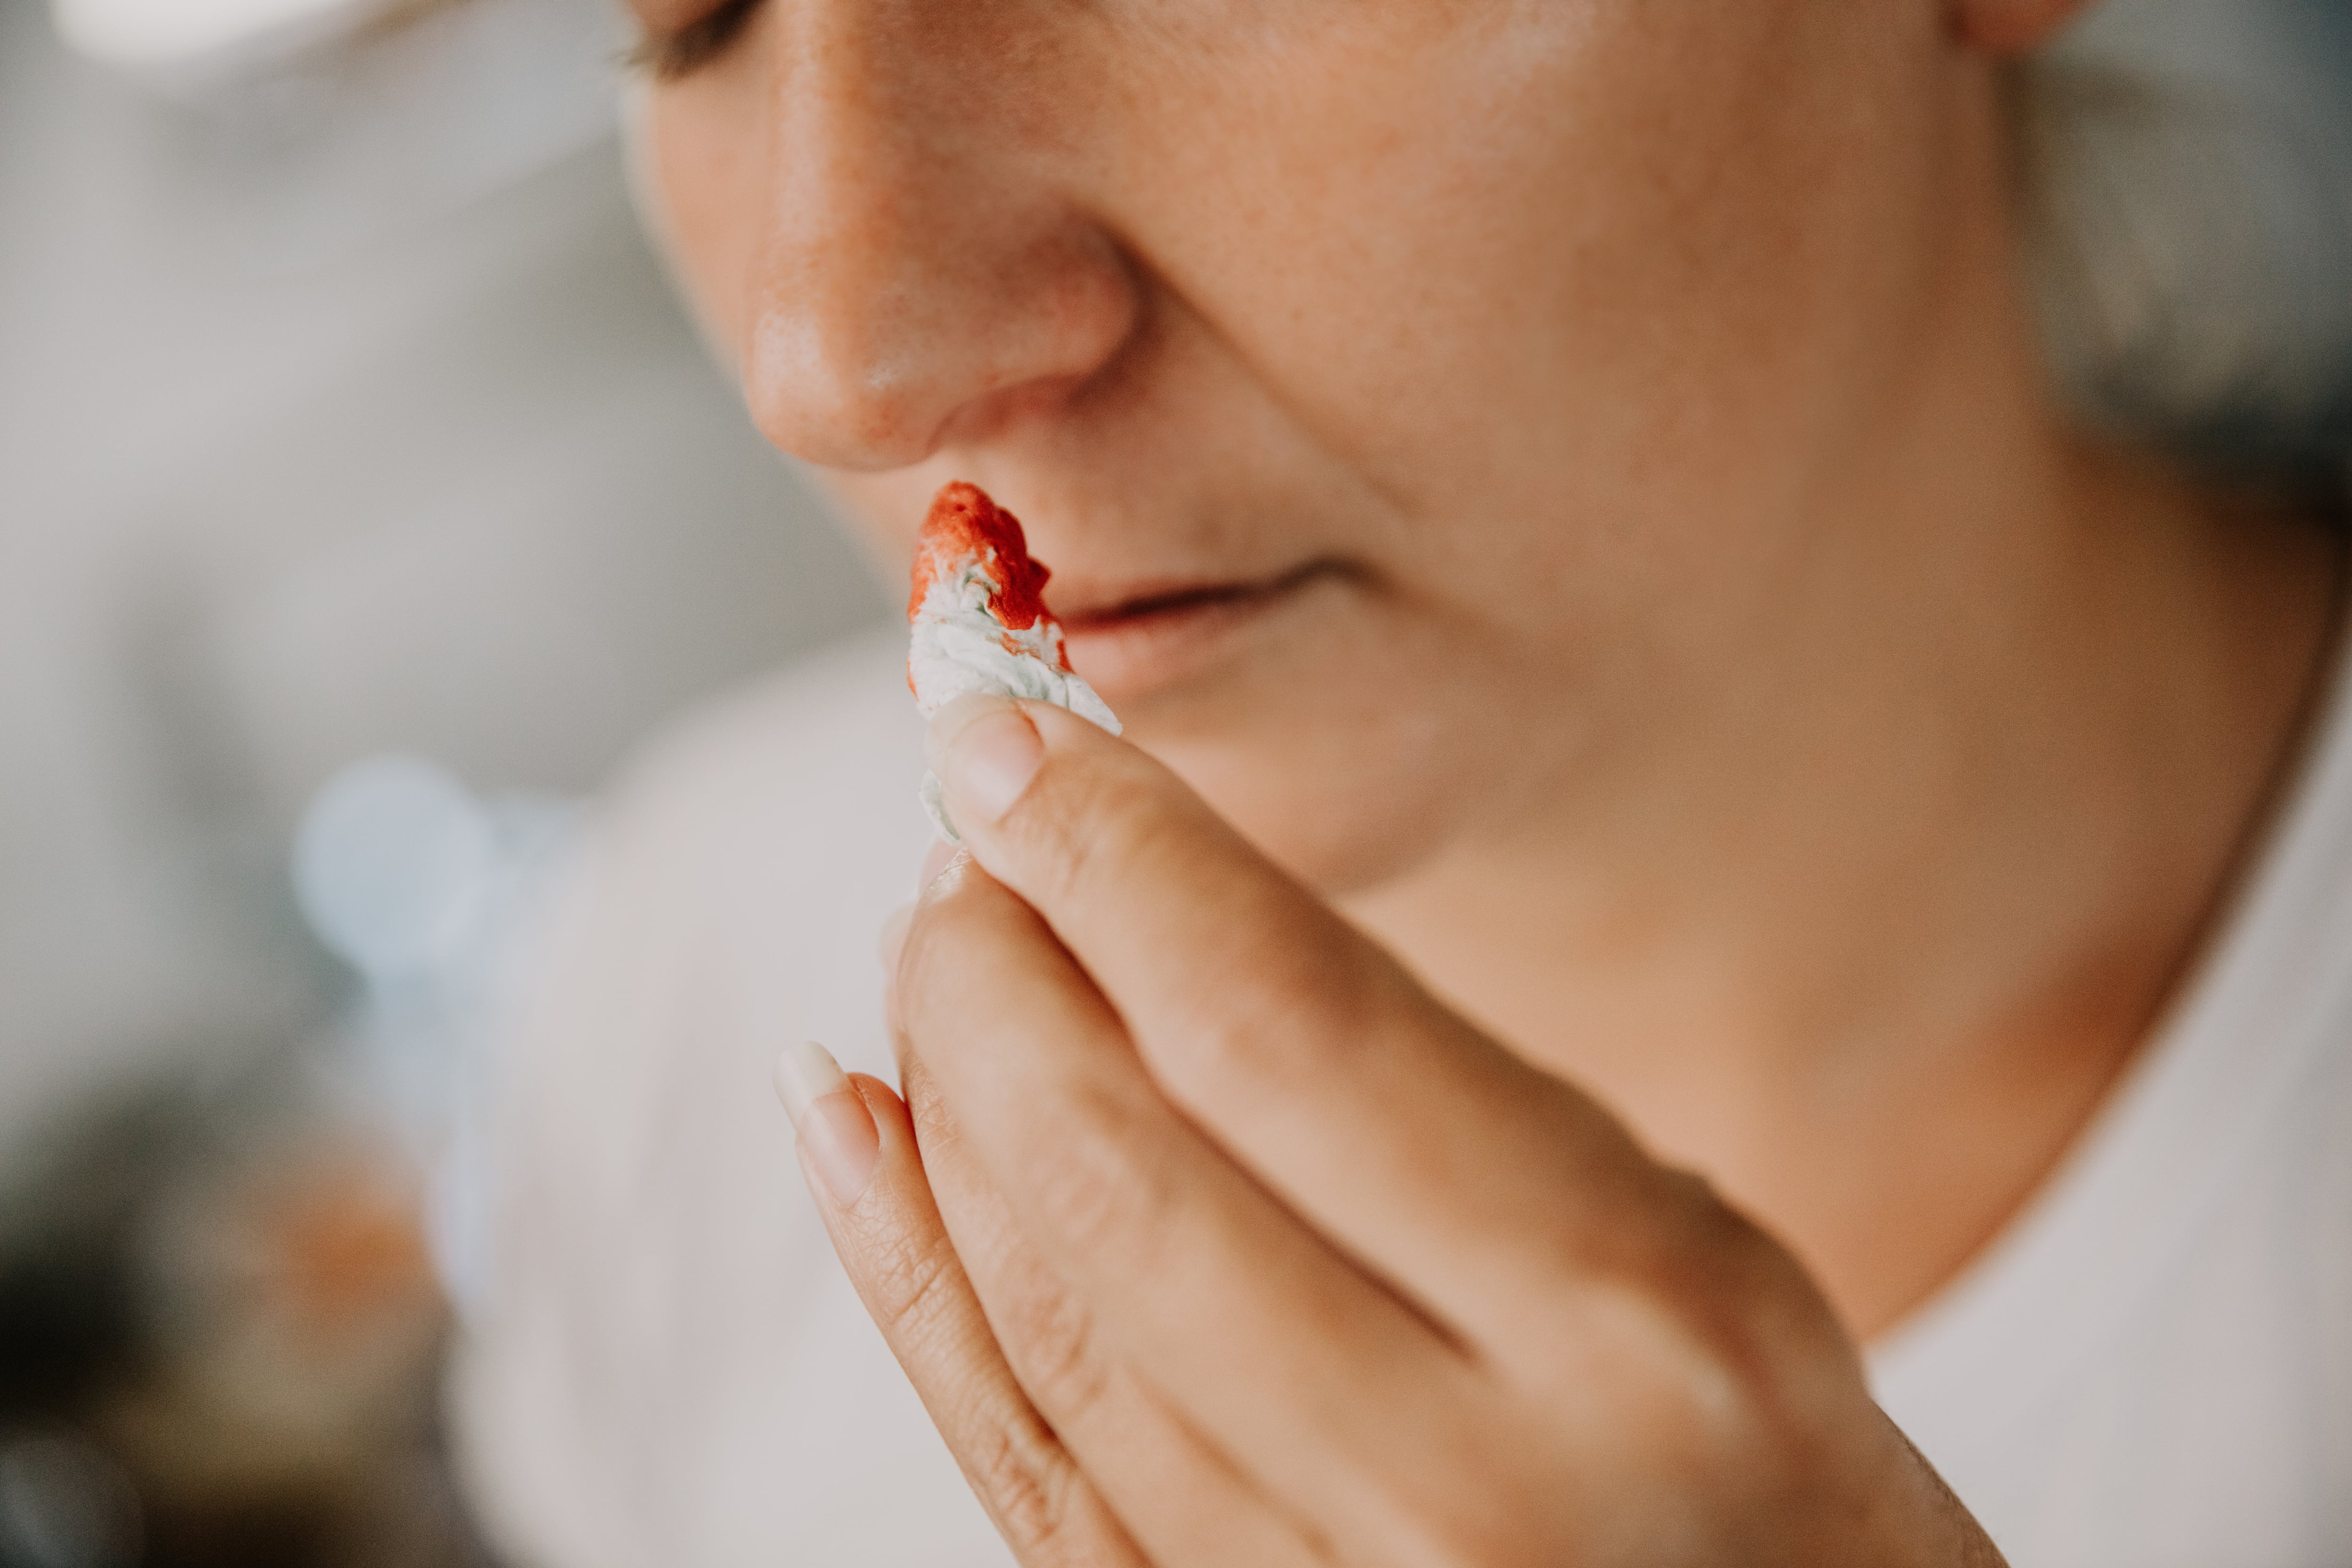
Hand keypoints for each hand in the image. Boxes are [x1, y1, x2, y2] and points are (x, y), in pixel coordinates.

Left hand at [779, 694, 2003, 1567]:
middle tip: (960, 842)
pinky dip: (908, 1278)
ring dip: (945, 1095)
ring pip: (1048, 1305)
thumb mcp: (1694, 1245)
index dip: (1120, 856)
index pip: (1290, 1026)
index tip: (1017, 740)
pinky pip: (1017, 1456)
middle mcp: (1464, 1479)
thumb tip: (1165, 920)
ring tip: (928, 957)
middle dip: (997, 962)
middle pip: (1125, 1160)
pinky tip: (851, 1128)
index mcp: (1632, 1320)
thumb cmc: (1770, 1479)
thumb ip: (1438, 1102)